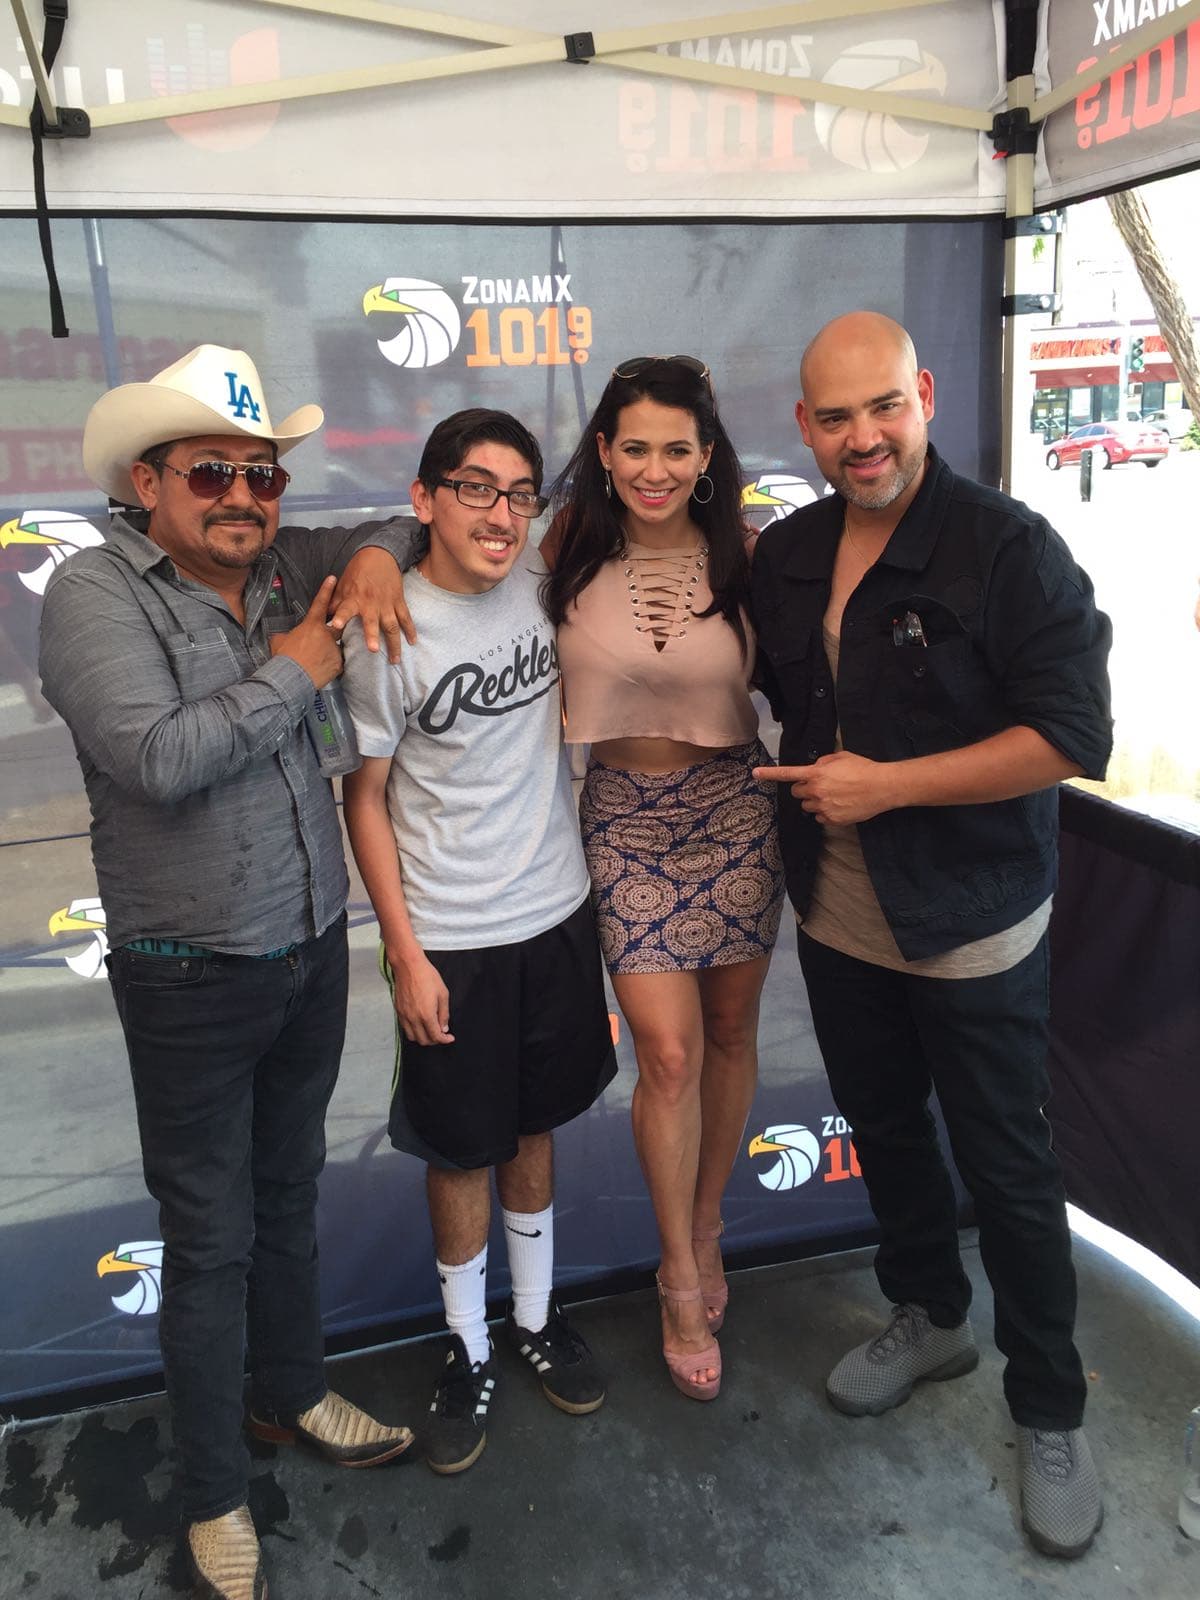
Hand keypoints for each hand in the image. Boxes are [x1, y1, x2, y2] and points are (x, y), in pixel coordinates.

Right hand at [269, 576, 343, 688]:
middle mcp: (326, 634)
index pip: (320, 603)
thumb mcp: (279, 641)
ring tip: (319, 662)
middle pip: (338, 625)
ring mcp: (334, 649)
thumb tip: (286, 635)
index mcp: (311, 625)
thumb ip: (287, 635)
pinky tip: (322, 672)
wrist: (290, 678)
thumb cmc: (282, 658)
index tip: (333, 578)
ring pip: (337, 647)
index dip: (326, 590)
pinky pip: (339, 663)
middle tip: (328, 636)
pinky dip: (332, 667)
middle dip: (337, 628)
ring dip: (330, 652)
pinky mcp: (339, 664)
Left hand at [328, 547, 415, 662]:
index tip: (335, 625)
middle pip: (372, 622)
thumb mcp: (342, 585)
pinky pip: (406, 618)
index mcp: (354, 598)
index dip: (340, 617)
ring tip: (395, 660)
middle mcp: (370, 603)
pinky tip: (413, 642)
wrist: (378, 555)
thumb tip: (324, 618)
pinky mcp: (398, 601)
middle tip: (373, 650)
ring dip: (394, 643)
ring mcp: (386, 603)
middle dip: (372, 635)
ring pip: (392, 625)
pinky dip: (410, 630)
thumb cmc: (357, 572)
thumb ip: (335, 603)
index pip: (345, 609)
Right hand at [390, 949, 454, 1045]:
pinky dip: (413, 1030)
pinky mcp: (398, 1011)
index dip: (444, 1040)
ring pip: (412, 1037)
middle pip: (424, 1040)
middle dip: (434, 1040)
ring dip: (423, 1037)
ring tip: (430, 1030)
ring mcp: (404, 1015)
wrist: (409, 966)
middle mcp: (413, 1018)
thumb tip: (444, 1027)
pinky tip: (420, 1023)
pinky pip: (405, 1028)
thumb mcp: (443, 994)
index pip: (436, 1036)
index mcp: (426, 1015)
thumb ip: (444, 1014)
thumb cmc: (427, 976)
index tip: (449, 1037)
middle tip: (441, 1034)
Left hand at [754, 751, 898, 824]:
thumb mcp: (841, 757)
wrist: (882, 787)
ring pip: (807, 806)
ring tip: (833, 796)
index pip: (788, 774)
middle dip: (804, 789)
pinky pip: (819, 818)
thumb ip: (823, 762)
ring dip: (814, 801)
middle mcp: (816, 791)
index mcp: (816, 773)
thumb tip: (815, 768)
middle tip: (819, 785)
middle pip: (796, 793)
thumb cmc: (863, 768)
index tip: (755, 774)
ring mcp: (823, 807)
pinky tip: (839, 806)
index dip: (770, 774)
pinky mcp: (832, 820)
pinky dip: (825, 813)